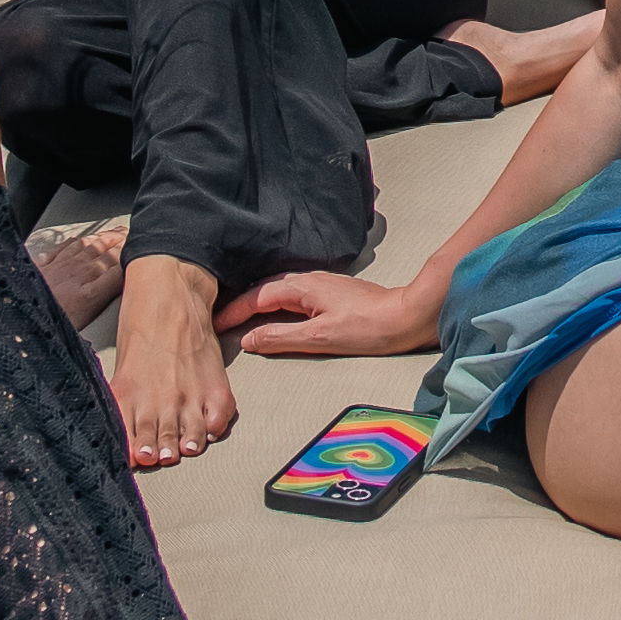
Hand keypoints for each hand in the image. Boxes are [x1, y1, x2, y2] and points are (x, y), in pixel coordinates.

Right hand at [219, 266, 435, 359]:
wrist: (406, 317)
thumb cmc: (368, 327)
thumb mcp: (319, 338)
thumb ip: (280, 338)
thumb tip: (249, 339)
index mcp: (302, 287)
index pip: (256, 297)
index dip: (233, 311)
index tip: (214, 324)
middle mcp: (309, 280)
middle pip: (265, 288)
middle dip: (241, 303)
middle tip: (222, 320)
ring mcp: (322, 284)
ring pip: (280, 289)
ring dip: (258, 301)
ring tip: (242, 317)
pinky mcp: (333, 293)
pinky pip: (294, 293)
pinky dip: (277, 302)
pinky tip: (278, 312)